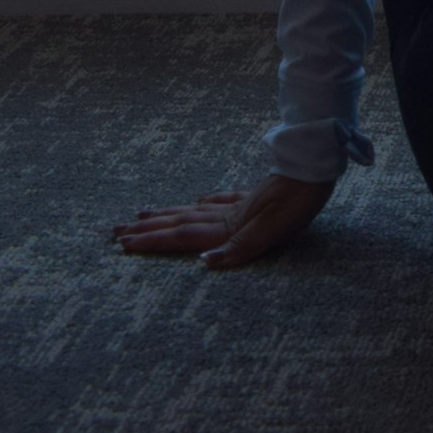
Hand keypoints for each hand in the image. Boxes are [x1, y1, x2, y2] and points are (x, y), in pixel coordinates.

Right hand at [111, 170, 333, 267]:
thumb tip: (203, 264)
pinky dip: (204, 202)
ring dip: (167, 215)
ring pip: (193, 210)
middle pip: (179, 222)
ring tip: (142, 213)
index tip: (123, 245)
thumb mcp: (273, 230)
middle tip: (116, 231)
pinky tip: (198, 199)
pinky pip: (220, 200)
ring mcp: (238, 203)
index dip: (152, 242)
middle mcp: (227, 213)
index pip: (182, 236)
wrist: (316, 168)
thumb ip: (239, 249)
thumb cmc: (298, 203)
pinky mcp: (253, 196)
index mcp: (228, 226)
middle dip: (147, 229)